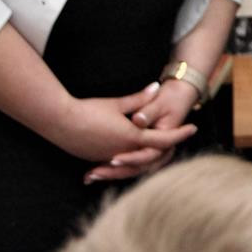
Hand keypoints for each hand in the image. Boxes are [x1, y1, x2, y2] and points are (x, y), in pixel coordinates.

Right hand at [46, 82, 196, 180]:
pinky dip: (129, 162)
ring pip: (136, 163)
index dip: (180, 134)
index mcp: (132, 138)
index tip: (192, 128)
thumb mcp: (116, 104)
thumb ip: (139, 99)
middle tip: (178, 141)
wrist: (59, 122)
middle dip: (166, 149)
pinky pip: (119, 165)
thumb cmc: (88, 110)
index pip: (163, 139)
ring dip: (148, 159)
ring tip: (158, 152)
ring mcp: (109, 158)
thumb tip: (156, 87)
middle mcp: (123, 152)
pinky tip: (131, 157)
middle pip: (153, 156)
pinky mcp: (97, 160)